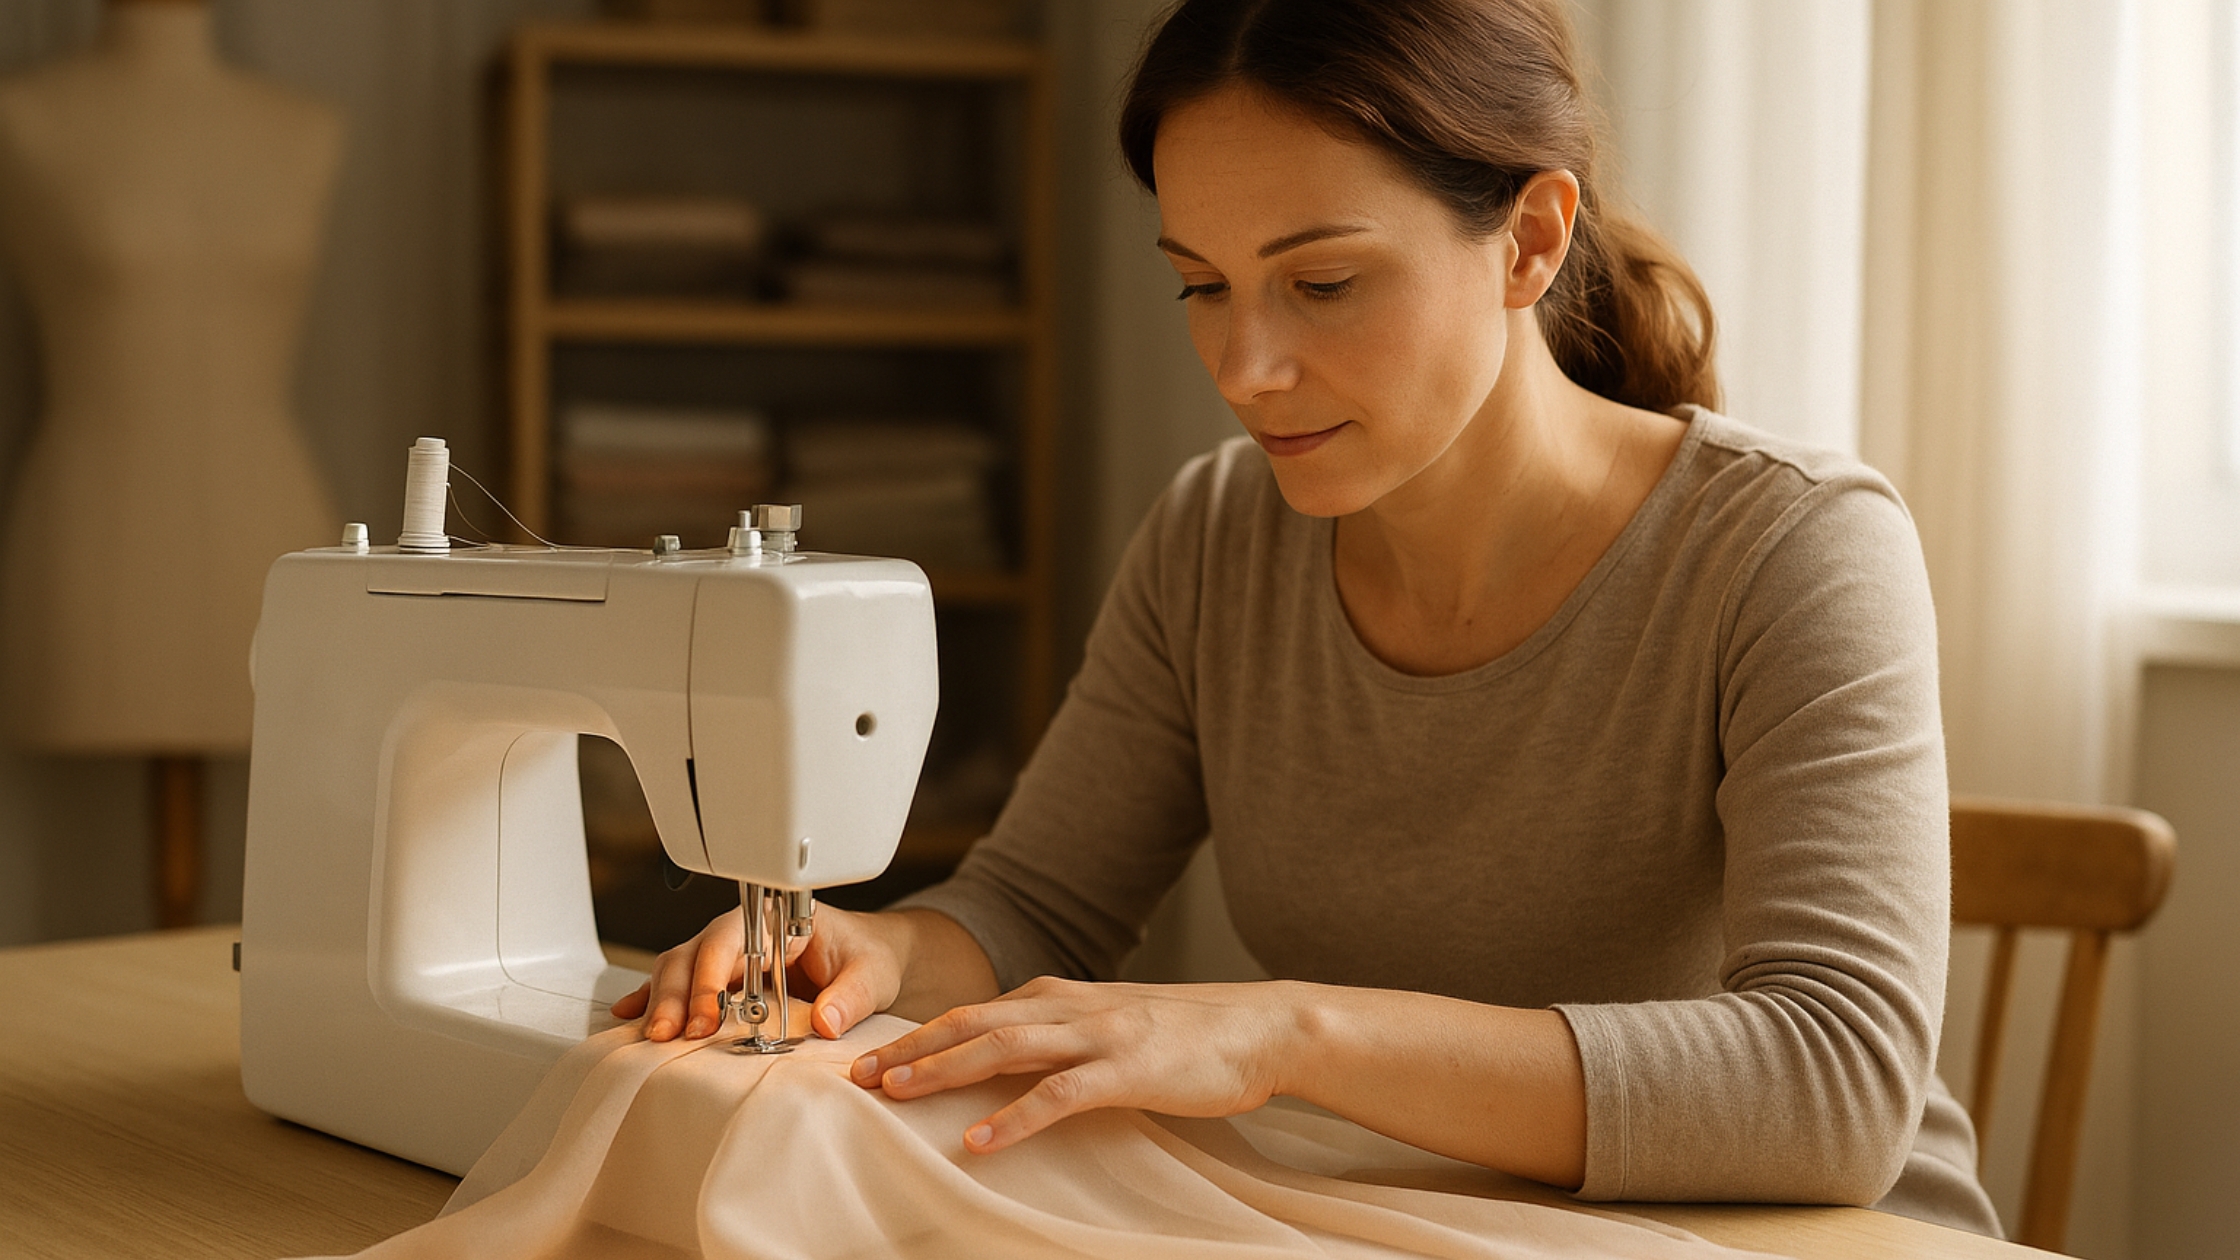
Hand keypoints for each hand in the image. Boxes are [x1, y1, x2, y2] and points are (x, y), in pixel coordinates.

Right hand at [608, 902, 907, 1041]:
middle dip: (676, 993)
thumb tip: (826, 1021)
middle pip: (693, 952)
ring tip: (655, 1036)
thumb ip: (852, 996)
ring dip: (662, 999)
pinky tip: (629, 1014)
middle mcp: (743, 932)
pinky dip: (653, 996)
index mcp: (776, 920)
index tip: (706, 1016)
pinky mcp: (719, 976)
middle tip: (670, 1034)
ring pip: (679, 965)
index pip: (730, 939)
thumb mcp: (872, 974)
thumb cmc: (866, 956)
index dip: (711, 976)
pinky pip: (678, 980)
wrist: (867, 957)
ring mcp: (726, 953)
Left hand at [846, 976, 1302, 1153]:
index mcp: (1060, 997)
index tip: (873, 1058)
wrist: (1259, 1028)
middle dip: (912, 1048)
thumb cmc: (1187, 1034)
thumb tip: (1006, 1063)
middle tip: (860, 1074)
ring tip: (898, 1094)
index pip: (974, 1012)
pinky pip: (1058, 1093)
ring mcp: (1098, 1035)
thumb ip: (1059, 1038)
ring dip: (945, 1070)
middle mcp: (1069, 1007)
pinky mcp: (1126, 1068)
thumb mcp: (1110, 1026)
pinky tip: (980, 1138)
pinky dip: (1015, 1115)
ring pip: (1004, 1047)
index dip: (919, 1035)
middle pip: (973, 1023)